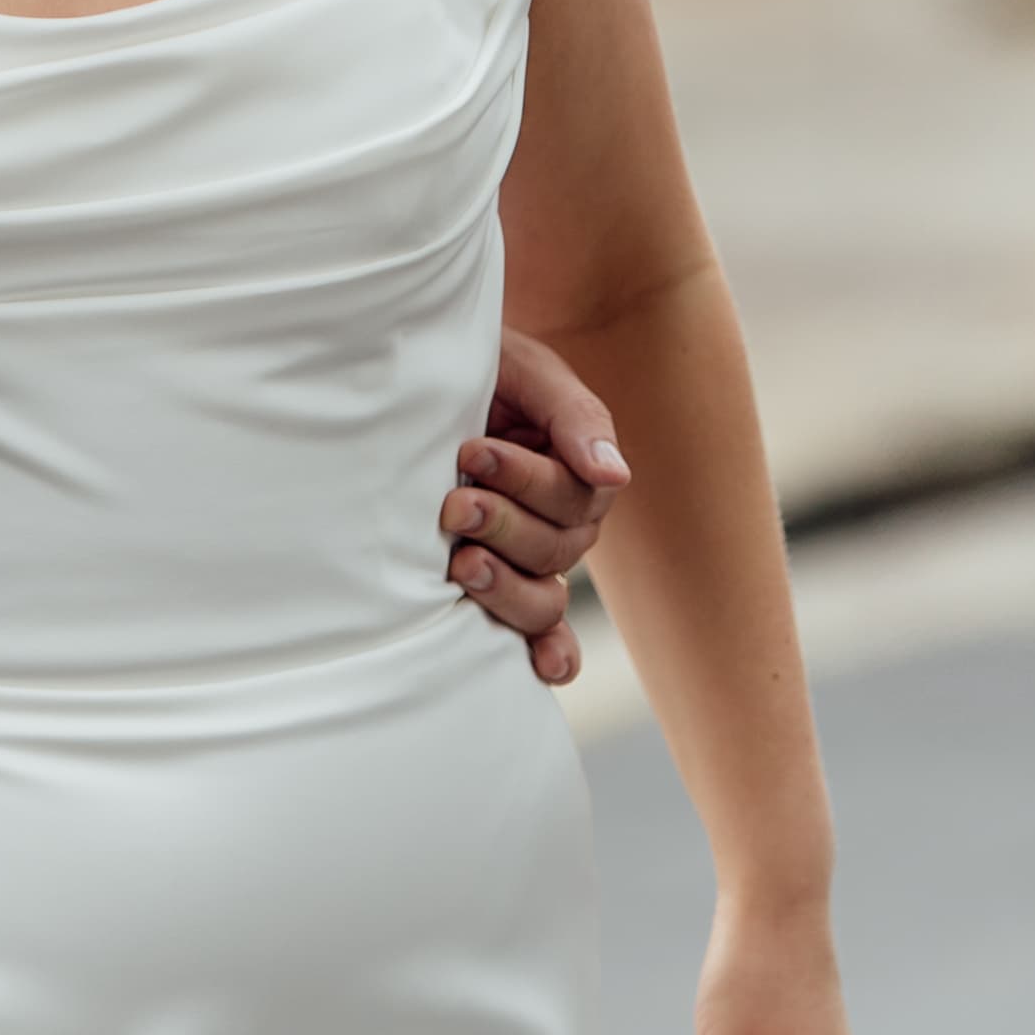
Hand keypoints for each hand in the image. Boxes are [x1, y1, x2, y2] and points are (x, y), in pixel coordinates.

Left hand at [443, 322, 631, 687]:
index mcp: (576, 471)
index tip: (473, 451)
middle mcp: (561, 521)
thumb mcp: (526, 370)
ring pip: (543, 596)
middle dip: (503, 525)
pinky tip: (543, 668)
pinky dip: (548, 652)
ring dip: (506, 587)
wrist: (418, 375)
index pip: (571, 495)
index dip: (525, 480)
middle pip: (555, 548)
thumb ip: (574, 416)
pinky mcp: (496, 581)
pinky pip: (540, 632)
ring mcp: (529, 558)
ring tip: (461, 563)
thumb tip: (616, 475)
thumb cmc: (478, 365)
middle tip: (454, 501)